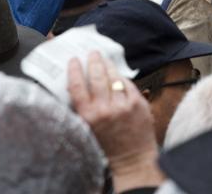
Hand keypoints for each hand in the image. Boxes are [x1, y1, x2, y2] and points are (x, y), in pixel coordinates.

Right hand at [69, 52, 162, 191]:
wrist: (132, 159)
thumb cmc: (107, 144)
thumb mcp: (87, 128)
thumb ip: (83, 108)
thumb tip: (76, 85)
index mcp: (88, 116)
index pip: (77, 86)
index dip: (74, 70)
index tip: (73, 60)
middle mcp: (105, 109)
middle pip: (97, 77)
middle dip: (94, 61)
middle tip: (92, 53)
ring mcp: (123, 105)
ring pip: (114, 77)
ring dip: (108, 66)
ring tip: (105, 59)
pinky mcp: (138, 104)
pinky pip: (128, 84)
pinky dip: (122, 78)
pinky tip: (118, 74)